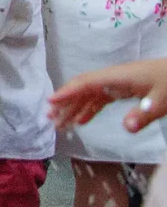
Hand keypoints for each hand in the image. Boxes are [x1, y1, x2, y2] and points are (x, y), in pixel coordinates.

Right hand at [49, 59, 166, 133]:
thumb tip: (126, 128)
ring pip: (88, 95)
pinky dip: (88, 110)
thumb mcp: (161, 101)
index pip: (86, 83)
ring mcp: (116, 84)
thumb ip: (143, 114)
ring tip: (60, 124)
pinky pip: (99, 100)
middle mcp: (112, 79)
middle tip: (50, 118)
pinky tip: (80, 122)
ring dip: (73, 108)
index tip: (51, 102)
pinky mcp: (121, 90)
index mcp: (117, 77)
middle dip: (65, 102)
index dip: (68, 92)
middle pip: (82, 89)